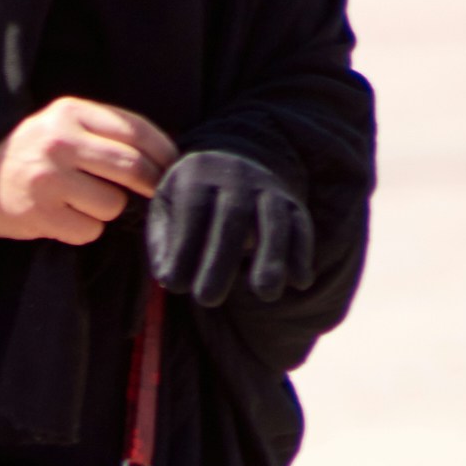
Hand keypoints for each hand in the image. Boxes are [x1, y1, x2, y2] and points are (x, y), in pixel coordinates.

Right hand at [0, 97, 174, 246]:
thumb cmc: (35, 152)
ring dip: (110, 209)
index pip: (134, 129)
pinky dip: (87, 229)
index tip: (174, 165)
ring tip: (88, 202)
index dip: (163, 151)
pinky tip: (68, 217)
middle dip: (151, 184)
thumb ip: (105, 131)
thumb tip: (162, 155)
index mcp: (70, 112)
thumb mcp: (64, 124)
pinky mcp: (42, 214)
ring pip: (113, 204)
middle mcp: (60, 143)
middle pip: (131, 167)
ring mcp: (49, 180)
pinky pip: (91, 229)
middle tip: (155, 192)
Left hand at [147, 148, 314, 308]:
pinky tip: (300, 282)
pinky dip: (301, 253)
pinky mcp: (291, 203)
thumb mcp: (167, 212)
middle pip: (233, 216)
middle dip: (220, 261)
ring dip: (272, 256)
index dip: (184, 250)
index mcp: (197, 174)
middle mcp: (235, 176)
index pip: (192, 212)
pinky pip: (301, 226)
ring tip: (267, 294)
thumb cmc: (190, 204)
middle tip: (207, 300)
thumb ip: (163, 245)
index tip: (175, 286)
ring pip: (273, 220)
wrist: (232, 165)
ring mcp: (267, 188)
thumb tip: (170, 279)